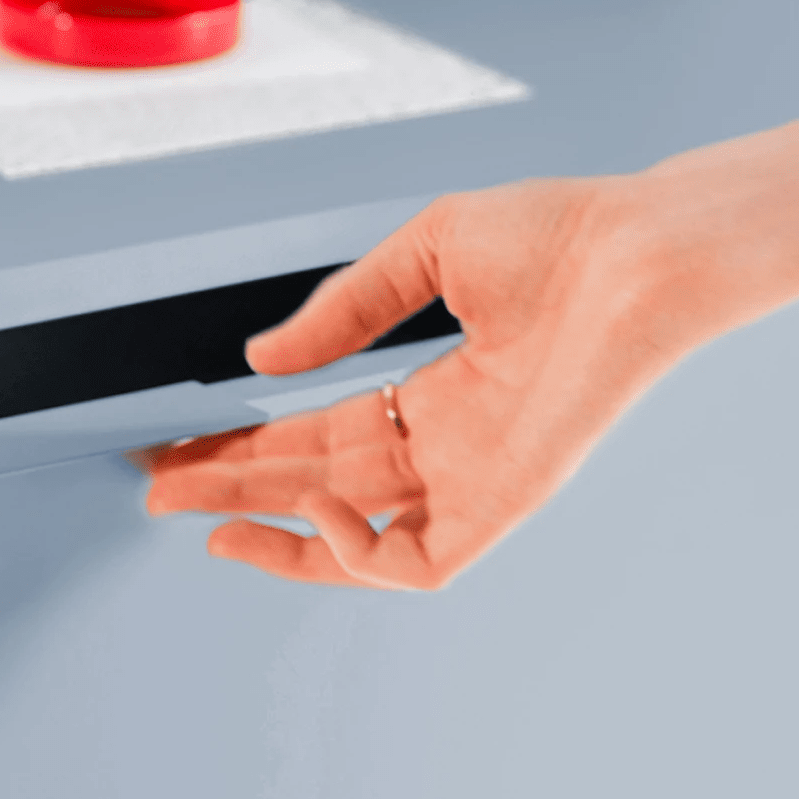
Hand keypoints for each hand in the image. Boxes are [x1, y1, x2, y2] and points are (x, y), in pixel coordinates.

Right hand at [138, 175, 679, 587]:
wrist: (637, 247)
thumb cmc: (560, 235)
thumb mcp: (424, 255)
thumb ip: (344, 313)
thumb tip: (261, 363)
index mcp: (436, 392)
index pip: (321, 436)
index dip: (247, 445)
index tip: (180, 447)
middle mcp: (453, 445)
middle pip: (322, 486)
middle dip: (239, 491)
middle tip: (161, 493)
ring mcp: (478, 478)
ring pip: (360, 538)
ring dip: (281, 537)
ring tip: (211, 526)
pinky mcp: (508, 501)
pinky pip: (422, 563)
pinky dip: (361, 553)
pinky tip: (317, 508)